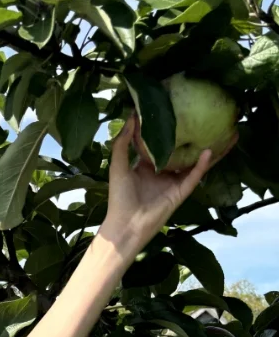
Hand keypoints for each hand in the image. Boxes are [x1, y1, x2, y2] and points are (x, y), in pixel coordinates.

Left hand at [99, 116, 237, 256]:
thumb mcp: (118, 165)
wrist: (127, 224)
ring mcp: (172, 183)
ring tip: (218, 134)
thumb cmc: (119, 196)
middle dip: (188, 139)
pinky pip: (194, 176)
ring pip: (192, 163)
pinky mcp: (181, 192)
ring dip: (204, 150)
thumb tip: (131, 118)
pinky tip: (210, 151)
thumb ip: (123, 143)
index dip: (163, 132)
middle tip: (199, 118)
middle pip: (178, 153)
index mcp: (144, 167)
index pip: (157, 146)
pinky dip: (203, 165)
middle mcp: (160, 173)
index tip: (171, 113)